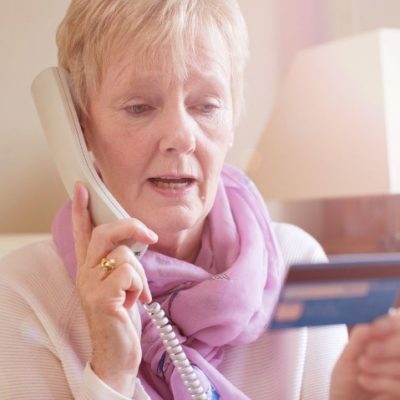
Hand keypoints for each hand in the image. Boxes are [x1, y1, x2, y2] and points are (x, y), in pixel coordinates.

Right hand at [72, 182, 157, 396]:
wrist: (117, 352)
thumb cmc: (122, 315)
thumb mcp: (122, 283)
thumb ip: (123, 262)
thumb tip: (140, 241)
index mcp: (90, 266)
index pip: (83, 231)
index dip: (83, 208)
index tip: (82, 185)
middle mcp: (85, 272)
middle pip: (105, 232)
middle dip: (131, 227)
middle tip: (150, 237)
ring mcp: (90, 285)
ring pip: (124, 255)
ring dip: (140, 274)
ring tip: (137, 293)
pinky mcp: (100, 297)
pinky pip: (128, 274)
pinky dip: (140, 286)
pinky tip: (135, 302)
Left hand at [331, 312, 399, 399]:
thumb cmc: (346, 387)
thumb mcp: (349, 358)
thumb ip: (360, 339)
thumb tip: (371, 324)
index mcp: (387, 345)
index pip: (399, 325)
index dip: (392, 324)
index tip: (375, 328)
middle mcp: (396, 358)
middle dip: (389, 346)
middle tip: (369, 351)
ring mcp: (399, 376)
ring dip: (382, 365)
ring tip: (362, 366)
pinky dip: (384, 383)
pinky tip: (364, 381)